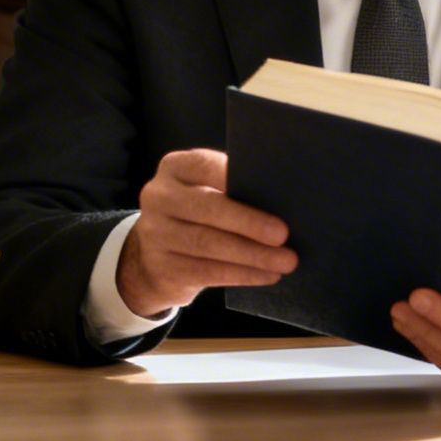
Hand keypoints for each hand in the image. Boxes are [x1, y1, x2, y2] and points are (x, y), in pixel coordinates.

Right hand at [117, 148, 296, 318]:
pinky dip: (242, 274)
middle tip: (283, 234)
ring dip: (252, 254)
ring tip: (285, 260)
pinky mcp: (161, 267)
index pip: (204, 166)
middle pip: (207, 208)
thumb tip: (280, 200)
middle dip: (249, 222)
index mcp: (175, 168)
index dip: (234, 176)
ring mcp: (154, 233)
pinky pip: (207, 272)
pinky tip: (267, 274)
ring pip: (208, 244)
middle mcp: (159, 197)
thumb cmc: (198, 217)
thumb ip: (233, 189)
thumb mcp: (205, 192)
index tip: (268, 187)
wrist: (156, 258)